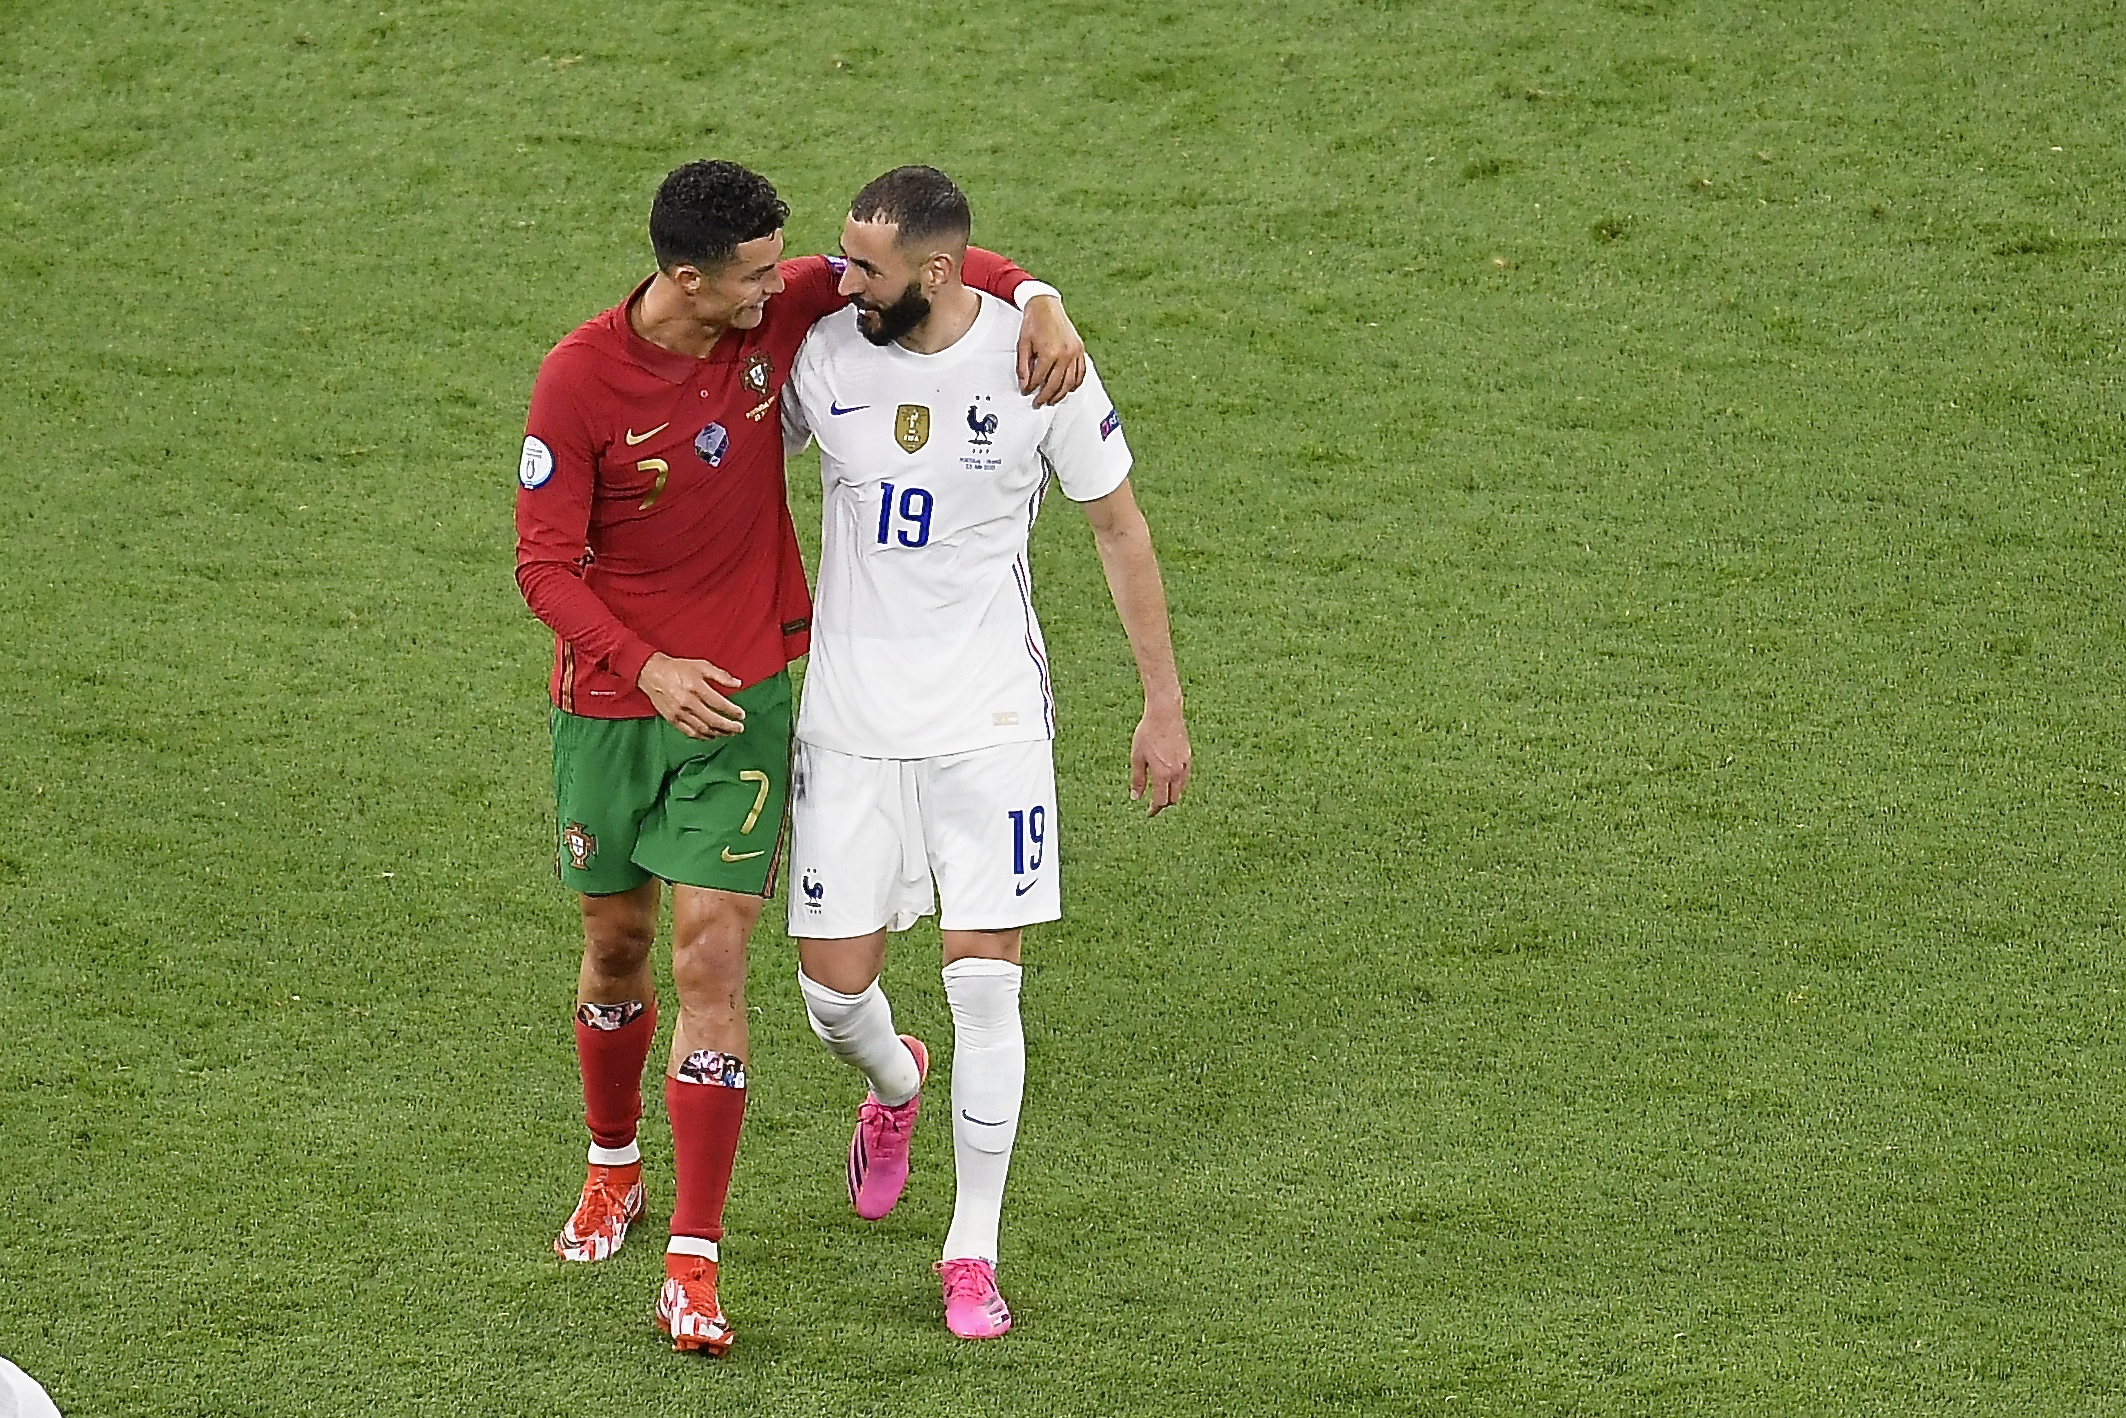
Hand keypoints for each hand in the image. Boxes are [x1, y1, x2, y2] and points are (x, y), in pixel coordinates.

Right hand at [638, 652, 744, 737]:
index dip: (732, 711)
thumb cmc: (678, 668)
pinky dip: (703, 736)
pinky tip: (711, 735)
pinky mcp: (672, 719)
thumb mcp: (701, 665)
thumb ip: (721, 675)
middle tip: (739, 729)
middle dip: (729, 727)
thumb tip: (738, 683)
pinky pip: (690, 732)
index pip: (719, 703)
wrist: (651, 673)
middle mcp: (687, 702)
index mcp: (696, 687)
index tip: (741, 715)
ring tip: (728, 733)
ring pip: (702, 729)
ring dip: (718, 733)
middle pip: (713, 720)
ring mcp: (678, 713)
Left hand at [1016, 295, 1086, 408]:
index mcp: (1049, 353)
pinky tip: (1068, 389)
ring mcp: (1075, 352)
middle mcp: (1065, 354)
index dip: (1031, 389)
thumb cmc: (1033, 323)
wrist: (1045, 305)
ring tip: (1052, 401)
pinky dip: (1075, 384)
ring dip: (1060, 395)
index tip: (1026, 394)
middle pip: (1055, 384)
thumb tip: (1025, 386)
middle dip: (1045, 397)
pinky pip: (1081, 373)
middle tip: (1038, 403)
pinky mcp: (1080, 350)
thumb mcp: (1023, 345)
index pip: (1039, 379)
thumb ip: (1023, 368)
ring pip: (1069, 383)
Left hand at [1130, 701, 1190, 815]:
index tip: (1148, 813)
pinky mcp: (1188, 757)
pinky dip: (1177, 783)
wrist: (1165, 714)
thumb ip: (1137, 779)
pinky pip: (1184, 777)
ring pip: (1180, 789)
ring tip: (1161, 790)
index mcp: (1162, 774)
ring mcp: (1185, 765)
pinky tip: (1169, 777)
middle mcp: (1176, 773)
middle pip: (1173, 798)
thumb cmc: (1147, 733)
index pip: (1160, 801)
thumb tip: (1136, 798)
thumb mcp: (1137, 757)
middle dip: (1164, 803)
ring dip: (1172, 793)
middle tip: (1154, 803)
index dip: (1154, 809)